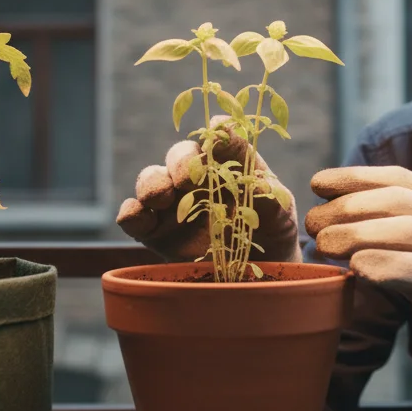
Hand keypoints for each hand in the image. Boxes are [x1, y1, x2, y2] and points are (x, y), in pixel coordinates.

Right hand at [116, 117, 301, 263]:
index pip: (221, 138)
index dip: (217, 133)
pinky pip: (133, 216)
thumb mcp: (280, 216)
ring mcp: (173, 204)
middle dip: (180, 162)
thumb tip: (259, 180)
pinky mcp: (154, 232)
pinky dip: (131, 213)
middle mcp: (198, 178)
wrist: (256, 278)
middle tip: (187, 180)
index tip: (216, 138)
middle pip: (179, 154)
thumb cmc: (272, 235)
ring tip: (160, 198)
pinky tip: (140, 218)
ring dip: (151, 183)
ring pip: (151, 179)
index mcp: (231, 164)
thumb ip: (269, 196)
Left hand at [305, 165, 411, 397]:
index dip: (355, 177)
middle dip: (348, 208)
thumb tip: (329, 218)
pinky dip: (386, 266)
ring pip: (407, 230)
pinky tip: (358, 268)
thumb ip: (389, 230)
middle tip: (313, 223)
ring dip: (358, 234)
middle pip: (397, 201)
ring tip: (324, 244)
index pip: (397, 178)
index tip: (317, 182)